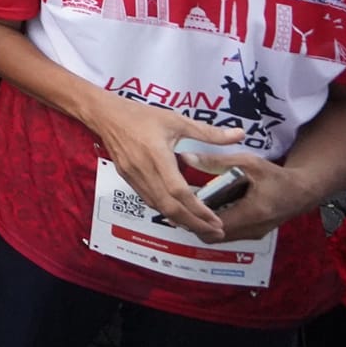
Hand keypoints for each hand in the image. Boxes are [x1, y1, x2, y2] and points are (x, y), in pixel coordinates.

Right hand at [85, 91, 243, 241]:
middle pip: (169, 207)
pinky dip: (166, 210)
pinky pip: (149, 200)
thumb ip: (208, 132)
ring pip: (158, 207)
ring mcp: (133, 176)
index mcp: (157, 155)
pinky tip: (178, 212)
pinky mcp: (127, 178)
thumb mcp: (177, 120)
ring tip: (201, 226)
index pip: (179, 191)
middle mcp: (144, 170)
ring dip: (180, 220)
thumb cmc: (141, 115)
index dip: (198, 209)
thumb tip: (240, 134)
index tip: (216, 220)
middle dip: (193, 223)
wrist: (105, 115)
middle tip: (214, 231)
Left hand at [181, 150, 323, 242]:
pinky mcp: (253, 234)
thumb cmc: (276, 176)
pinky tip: (207, 206)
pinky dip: (214, 224)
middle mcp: (252, 229)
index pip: (214, 226)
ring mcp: (253, 234)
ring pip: (219, 238)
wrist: (302, 191)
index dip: (194, 217)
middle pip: (213, 236)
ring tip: (191, 204)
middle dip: (195, 222)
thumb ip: (216, 161)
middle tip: (181, 203)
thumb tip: (185, 158)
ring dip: (203, 224)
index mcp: (252, 213)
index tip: (179, 202)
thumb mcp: (248, 163)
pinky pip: (228, 234)